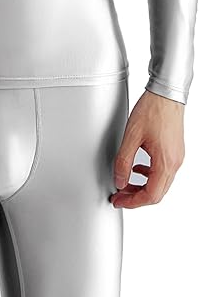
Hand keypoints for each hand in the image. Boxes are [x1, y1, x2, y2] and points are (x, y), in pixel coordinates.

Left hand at [110, 89, 184, 207]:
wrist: (166, 93)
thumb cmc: (153, 109)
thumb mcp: (131, 135)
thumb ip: (123, 161)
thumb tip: (119, 180)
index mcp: (165, 162)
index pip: (150, 195)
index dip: (132, 202)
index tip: (119, 200)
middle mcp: (174, 163)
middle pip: (156, 193)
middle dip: (136, 197)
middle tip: (120, 195)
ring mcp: (176, 157)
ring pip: (160, 183)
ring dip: (142, 186)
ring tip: (125, 182)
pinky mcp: (174, 151)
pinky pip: (163, 171)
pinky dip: (148, 175)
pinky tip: (137, 168)